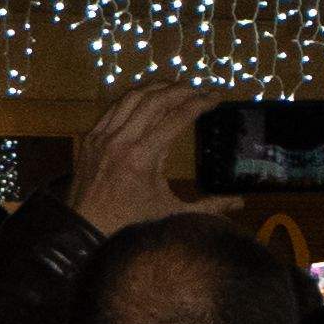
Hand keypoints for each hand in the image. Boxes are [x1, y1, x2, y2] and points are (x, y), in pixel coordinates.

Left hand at [70, 85, 213, 237]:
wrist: (84, 234)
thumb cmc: (130, 226)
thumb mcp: (172, 216)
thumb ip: (208, 207)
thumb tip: (239, 203)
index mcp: (143, 158)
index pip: (177, 118)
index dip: (200, 104)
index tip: (216, 98)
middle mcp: (121, 141)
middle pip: (155, 100)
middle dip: (181, 90)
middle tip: (199, 89)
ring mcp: (102, 138)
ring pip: (131, 98)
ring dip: (156, 88)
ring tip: (175, 88)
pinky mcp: (90, 139)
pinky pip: (113, 108)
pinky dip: (133, 99)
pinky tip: (146, 100)